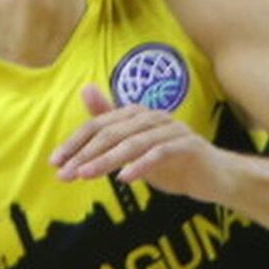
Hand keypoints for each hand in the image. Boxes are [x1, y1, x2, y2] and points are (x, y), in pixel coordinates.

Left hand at [53, 82, 229, 201]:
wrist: (214, 176)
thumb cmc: (171, 160)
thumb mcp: (135, 145)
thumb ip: (111, 122)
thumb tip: (86, 88)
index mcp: (139, 115)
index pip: (100, 124)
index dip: (76, 142)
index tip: (55, 163)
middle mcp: (155, 117)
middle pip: (114, 132)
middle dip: (86, 153)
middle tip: (65, 174)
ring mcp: (174, 130)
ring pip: (134, 143)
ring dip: (107, 160)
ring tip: (86, 176)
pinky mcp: (189, 147)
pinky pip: (161, 153)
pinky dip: (142, 165)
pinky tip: (125, 179)